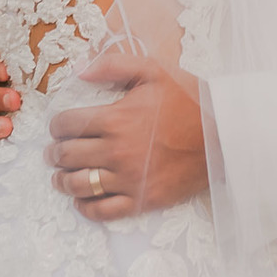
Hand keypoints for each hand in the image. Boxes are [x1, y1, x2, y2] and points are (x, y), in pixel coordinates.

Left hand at [46, 50, 208, 221]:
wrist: (223, 134)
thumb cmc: (188, 99)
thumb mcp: (152, 70)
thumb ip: (112, 65)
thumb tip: (78, 70)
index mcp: (115, 118)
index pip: (66, 125)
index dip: (56, 125)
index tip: (58, 127)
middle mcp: (117, 151)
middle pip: (67, 156)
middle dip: (54, 153)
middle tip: (53, 152)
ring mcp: (129, 179)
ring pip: (79, 185)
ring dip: (62, 181)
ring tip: (60, 177)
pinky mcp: (142, 199)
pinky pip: (103, 211)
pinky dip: (86, 207)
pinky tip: (81, 201)